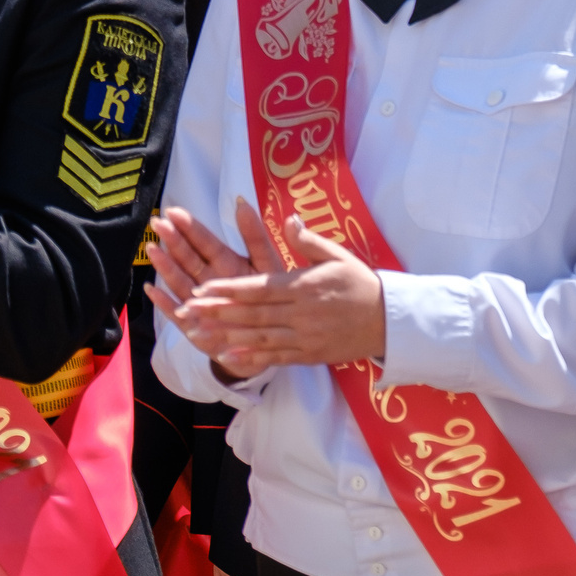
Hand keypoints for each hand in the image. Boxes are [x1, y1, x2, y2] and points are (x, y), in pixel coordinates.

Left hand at [146, 197, 384, 377]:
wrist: (389, 321)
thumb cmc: (360, 283)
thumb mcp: (336, 256)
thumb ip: (307, 241)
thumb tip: (290, 219)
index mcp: (303, 286)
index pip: (258, 288)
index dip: (228, 290)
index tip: (203, 289)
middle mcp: (300, 313)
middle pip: (252, 314)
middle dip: (216, 313)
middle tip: (186, 310)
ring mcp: (304, 337)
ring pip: (259, 337)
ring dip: (226, 335)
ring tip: (197, 332)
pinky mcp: (309, 354)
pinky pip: (276, 356)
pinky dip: (251, 356)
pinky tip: (227, 355)